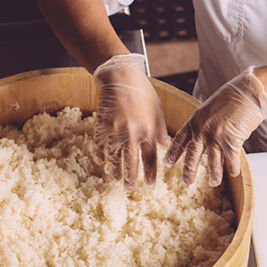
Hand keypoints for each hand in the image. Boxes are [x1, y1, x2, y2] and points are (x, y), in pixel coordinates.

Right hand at [93, 53, 170, 189]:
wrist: (121, 77)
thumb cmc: (144, 93)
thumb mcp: (158, 111)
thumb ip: (162, 131)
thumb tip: (167, 147)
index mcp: (148, 131)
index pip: (150, 158)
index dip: (150, 173)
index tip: (150, 185)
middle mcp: (132, 133)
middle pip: (130, 162)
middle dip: (130, 178)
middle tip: (129, 189)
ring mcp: (115, 131)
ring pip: (113, 157)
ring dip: (114, 170)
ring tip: (116, 179)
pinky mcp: (101, 126)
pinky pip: (99, 145)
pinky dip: (100, 155)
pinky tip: (102, 161)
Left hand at [166, 66, 266, 185]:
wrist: (249, 91)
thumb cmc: (234, 94)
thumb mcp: (212, 106)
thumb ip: (207, 121)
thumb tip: (209, 134)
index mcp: (196, 119)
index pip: (180, 139)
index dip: (174, 152)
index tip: (168, 162)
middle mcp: (203, 130)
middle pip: (192, 156)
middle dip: (189, 171)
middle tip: (186, 181)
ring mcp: (216, 137)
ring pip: (213, 163)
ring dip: (214, 175)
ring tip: (213, 183)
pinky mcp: (231, 142)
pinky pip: (231, 161)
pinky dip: (233, 168)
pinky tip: (234, 173)